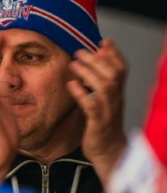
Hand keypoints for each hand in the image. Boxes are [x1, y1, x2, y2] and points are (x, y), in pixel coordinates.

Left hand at [69, 39, 128, 181]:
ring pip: (104, 87)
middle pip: (113, 74)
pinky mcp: (98, 122)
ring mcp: (108, 110)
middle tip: (80, 51)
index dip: (115, 53)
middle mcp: (115, 99)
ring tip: (74, 64)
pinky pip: (91, 105)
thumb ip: (97, 85)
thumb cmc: (101, 124)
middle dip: (98, 60)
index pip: (122, 68)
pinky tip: (71, 85)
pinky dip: (82, 93)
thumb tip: (89, 66)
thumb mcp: (102, 102)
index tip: (104, 40)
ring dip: (89, 73)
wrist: (109, 151)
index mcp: (116, 93)